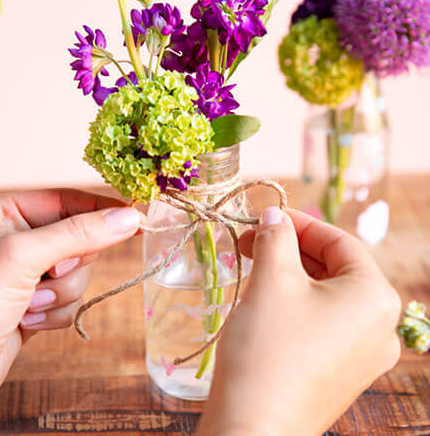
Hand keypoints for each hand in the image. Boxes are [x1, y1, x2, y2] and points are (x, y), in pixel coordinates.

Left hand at [0, 189, 142, 397]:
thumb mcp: (23, 257)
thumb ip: (78, 233)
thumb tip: (128, 218)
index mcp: (9, 212)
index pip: (71, 200)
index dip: (103, 211)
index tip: (137, 220)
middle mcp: (22, 239)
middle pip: (82, 239)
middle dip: (71, 265)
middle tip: (51, 274)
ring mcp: (32, 272)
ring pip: (81, 273)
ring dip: (61, 293)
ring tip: (29, 305)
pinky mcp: (38, 302)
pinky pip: (72, 299)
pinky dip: (56, 313)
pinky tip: (26, 321)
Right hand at [198, 207, 400, 435]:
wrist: (253, 431)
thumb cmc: (267, 348)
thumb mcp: (271, 280)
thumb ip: (275, 238)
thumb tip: (273, 215)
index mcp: (376, 297)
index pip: (339, 242)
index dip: (299, 222)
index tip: (266, 215)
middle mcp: (380, 326)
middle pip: (333, 268)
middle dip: (290, 248)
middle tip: (251, 239)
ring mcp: (363, 354)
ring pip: (325, 295)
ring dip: (289, 273)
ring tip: (253, 264)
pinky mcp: (341, 371)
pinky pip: (321, 321)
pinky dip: (295, 301)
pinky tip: (265, 296)